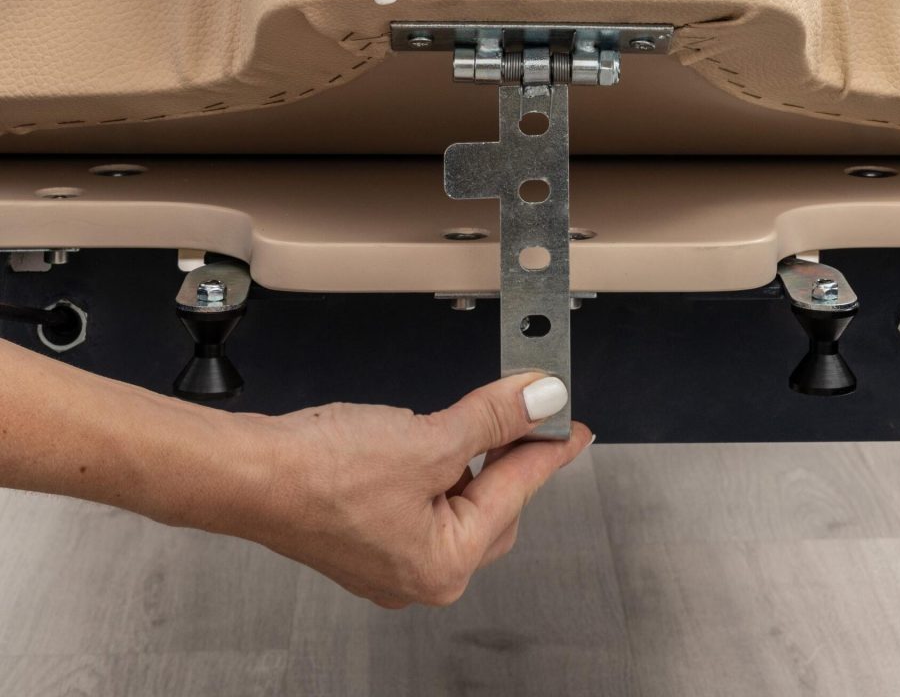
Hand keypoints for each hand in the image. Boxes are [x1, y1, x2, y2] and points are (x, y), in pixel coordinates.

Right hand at [234, 373, 590, 606]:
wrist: (250, 472)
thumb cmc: (321, 473)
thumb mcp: (429, 438)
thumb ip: (493, 419)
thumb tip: (537, 402)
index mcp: (444, 564)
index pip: (517, 492)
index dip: (549, 450)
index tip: (572, 427)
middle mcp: (420, 574)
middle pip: (494, 507)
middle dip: (509, 457)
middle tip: (525, 410)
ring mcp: (391, 558)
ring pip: (458, 503)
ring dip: (471, 459)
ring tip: (472, 420)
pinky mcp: (368, 537)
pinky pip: (424, 502)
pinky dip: (437, 468)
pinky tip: (429, 440)